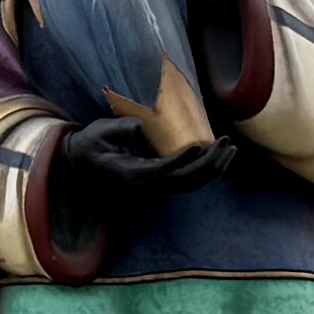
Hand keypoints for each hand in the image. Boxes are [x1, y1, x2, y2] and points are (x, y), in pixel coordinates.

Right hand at [49, 112, 219, 225]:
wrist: (83, 162)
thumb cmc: (92, 144)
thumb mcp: (101, 131)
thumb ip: (121, 129)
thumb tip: (142, 126)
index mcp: (132, 174)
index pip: (163, 170)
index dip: (183, 159)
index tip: (200, 144)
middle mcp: (146, 186)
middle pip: (185, 181)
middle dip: (209, 163)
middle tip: (226, 143)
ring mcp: (154, 187)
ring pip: (190, 185)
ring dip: (213, 169)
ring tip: (230, 150)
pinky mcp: (160, 183)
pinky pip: (187, 182)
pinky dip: (205, 172)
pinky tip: (218, 157)